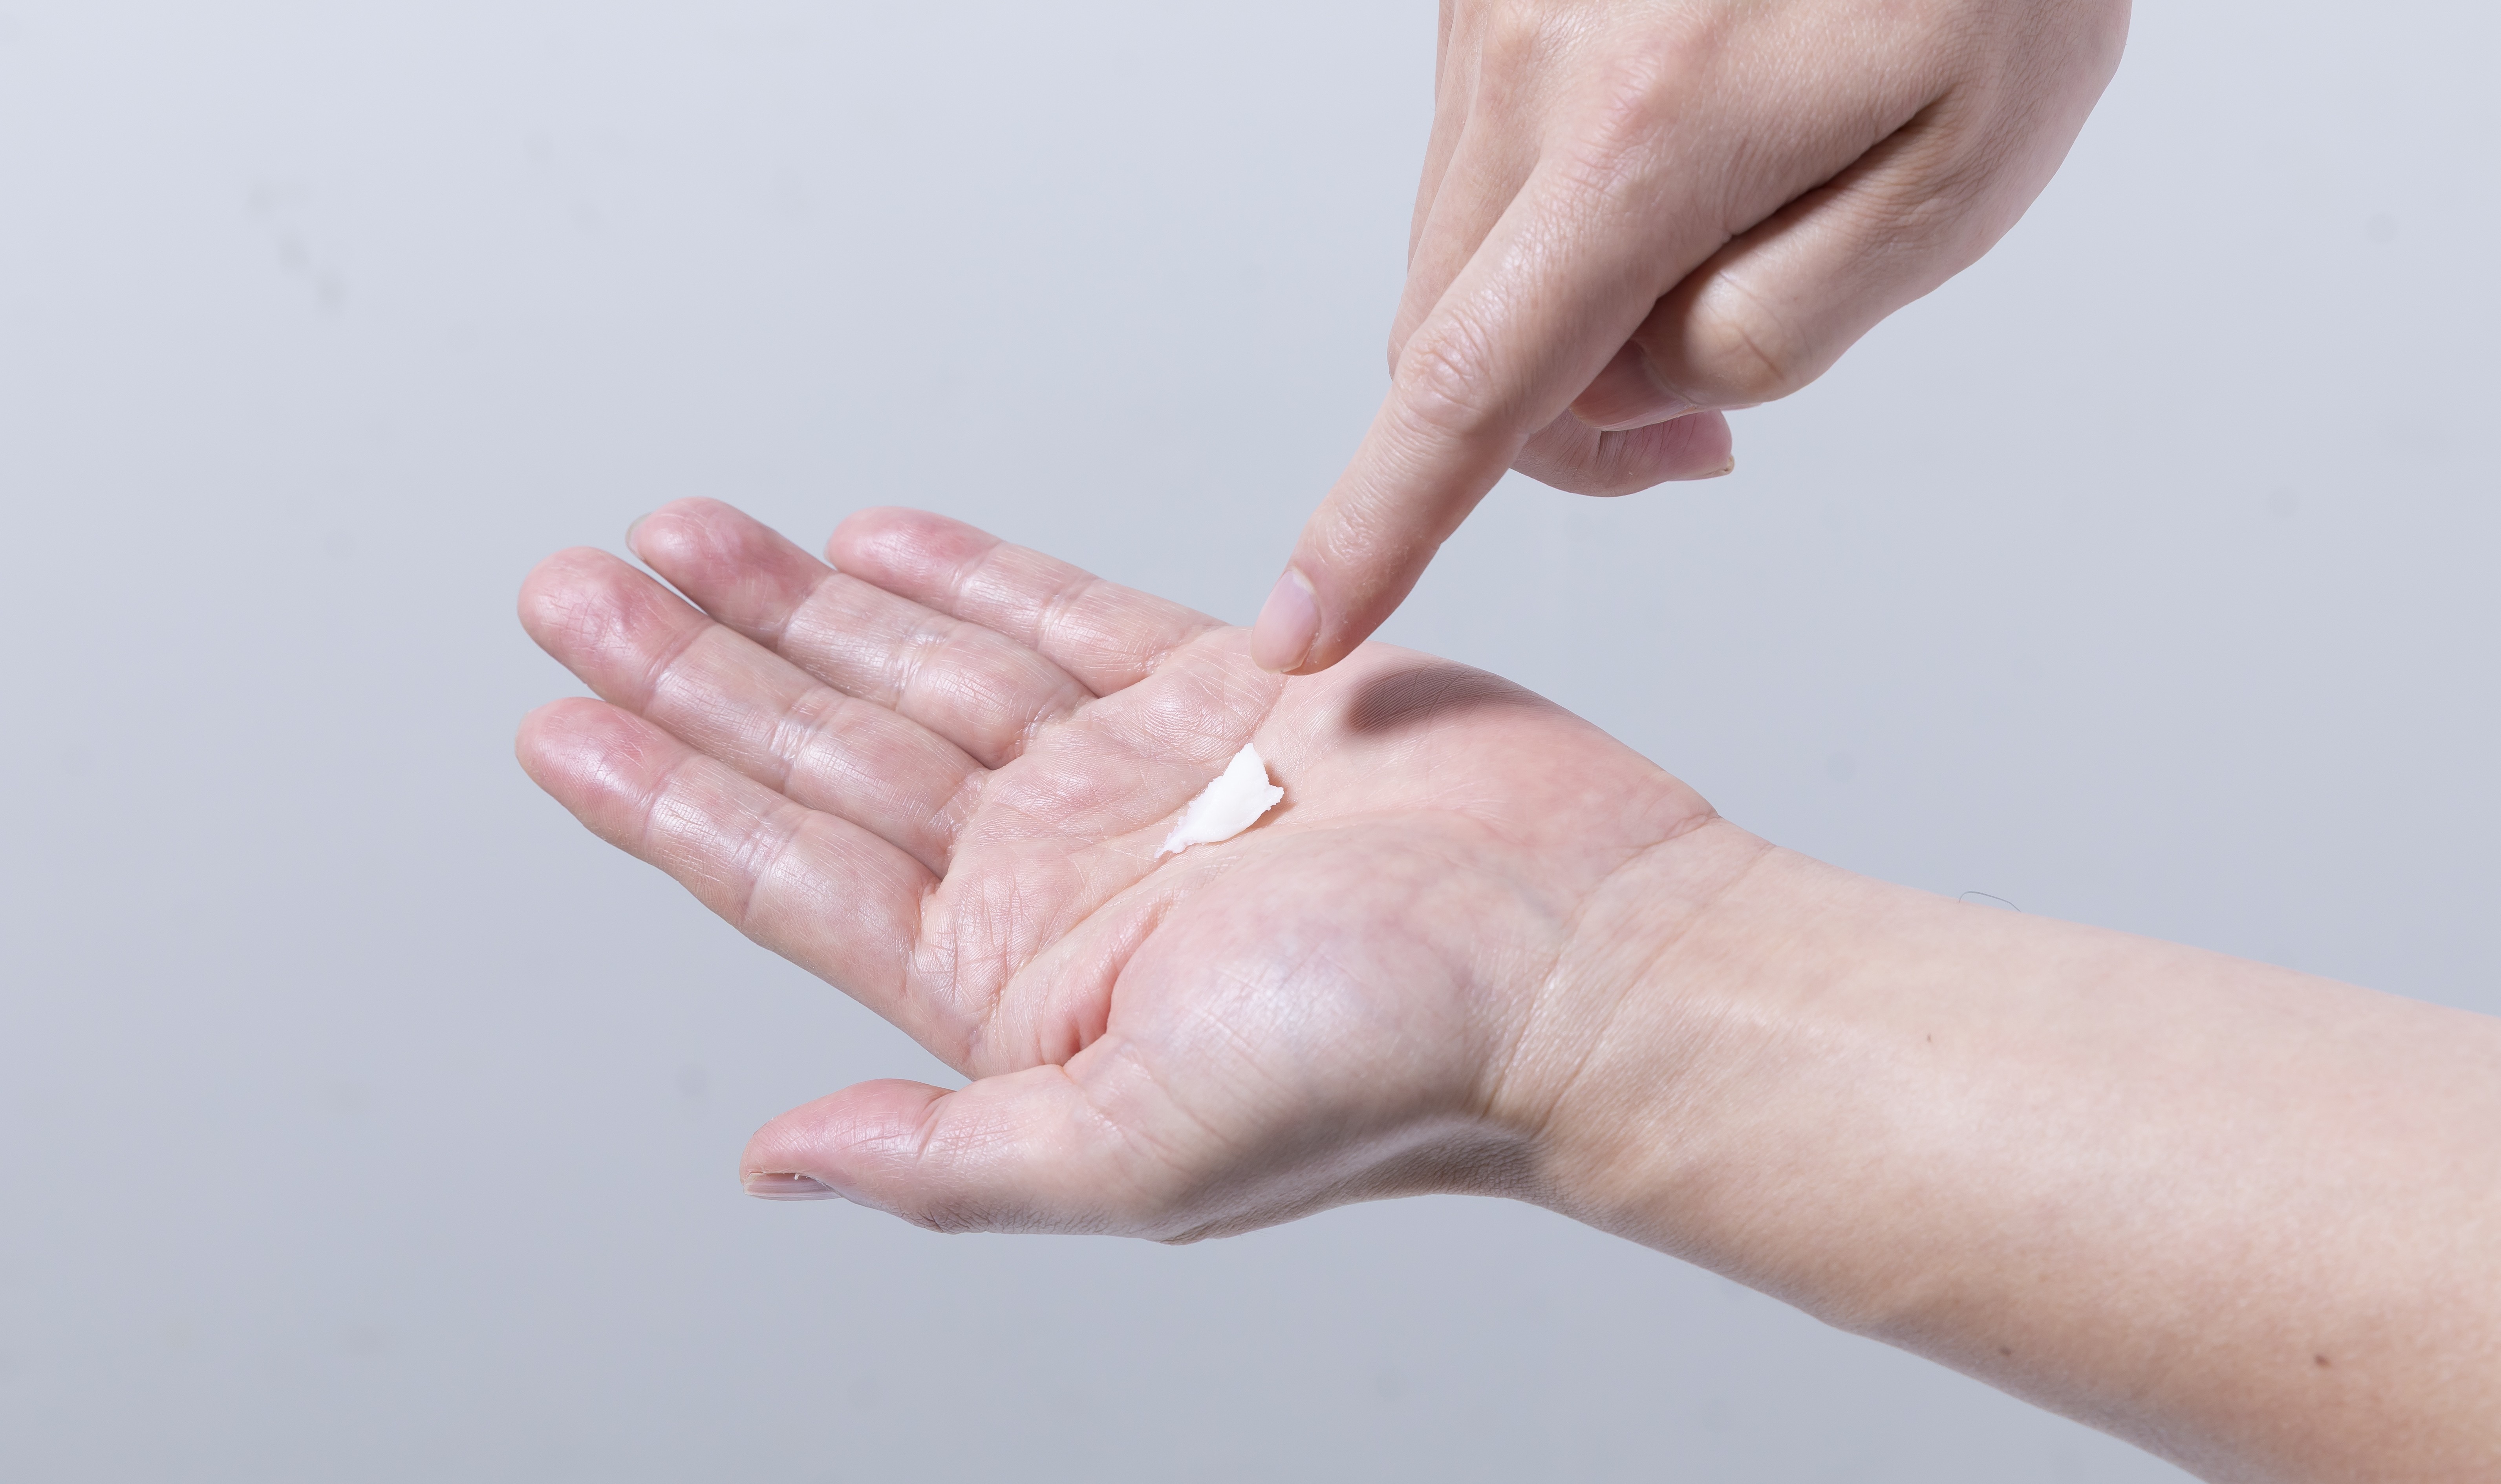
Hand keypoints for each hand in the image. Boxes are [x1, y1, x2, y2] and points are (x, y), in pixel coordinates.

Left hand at [516, 498, 1725, 1234]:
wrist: (1589, 960)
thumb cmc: (1398, 1070)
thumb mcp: (1141, 1149)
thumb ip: (947, 1158)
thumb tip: (773, 1159)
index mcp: (1020, 988)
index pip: (794, 874)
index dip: (669, 797)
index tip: (561, 722)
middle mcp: (1061, 879)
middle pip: (831, 753)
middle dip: (701, 668)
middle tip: (575, 589)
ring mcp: (1141, 779)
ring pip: (925, 671)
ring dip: (805, 607)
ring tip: (688, 539)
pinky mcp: (1233, 693)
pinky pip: (1065, 618)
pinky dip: (969, 577)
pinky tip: (876, 545)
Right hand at [1252, 0, 2130, 672]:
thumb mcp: (1957, 178)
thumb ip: (1779, 325)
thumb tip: (1634, 380)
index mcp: (1646, 135)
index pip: (1470, 387)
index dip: (1381, 525)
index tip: (1305, 626)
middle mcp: (1529, 59)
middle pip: (1449, 336)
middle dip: (1559, 423)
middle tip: (1708, 439)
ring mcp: (1491, 8)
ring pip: (1464, 251)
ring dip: (1566, 303)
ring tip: (1730, 234)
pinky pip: (1486, 155)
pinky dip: (1563, 205)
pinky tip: (1688, 137)